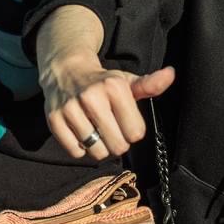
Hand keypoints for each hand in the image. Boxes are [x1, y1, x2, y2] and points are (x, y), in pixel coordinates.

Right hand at [41, 51, 175, 160]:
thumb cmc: (102, 83)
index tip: (125, 121)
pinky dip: (80, 148)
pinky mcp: (54, 120)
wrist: (65, 71)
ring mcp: (70, 109)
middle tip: (111, 129)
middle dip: (117, 142)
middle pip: (118, 146)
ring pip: (96, 152)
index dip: (132, 131)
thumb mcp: (126, 82)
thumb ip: (150, 84)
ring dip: (99, 147)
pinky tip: (81, 133)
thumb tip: (170, 74)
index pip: (136, 133)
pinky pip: (75, 151)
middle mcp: (91, 97)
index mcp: (114, 87)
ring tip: (97, 132)